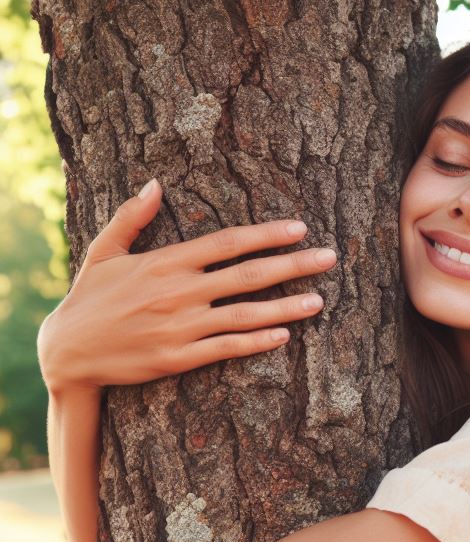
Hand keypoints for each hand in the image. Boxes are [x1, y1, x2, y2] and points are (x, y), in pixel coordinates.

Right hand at [37, 178, 337, 393]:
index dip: (268, 234)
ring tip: (319, 300)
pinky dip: (257, 341)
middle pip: (248, 274)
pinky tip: (284, 335)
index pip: (228, 242)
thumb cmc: (89, 298)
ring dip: (286, 307)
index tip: (300, 228)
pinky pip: (227, 348)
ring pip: (245, 314)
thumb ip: (131, 218)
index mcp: (166, 261)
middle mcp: (179, 292)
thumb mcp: (103, 251)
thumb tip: (155, 184)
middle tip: (330, 258)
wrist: (67, 352)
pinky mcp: (179, 358)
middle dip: (294, 265)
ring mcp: (182, 326)